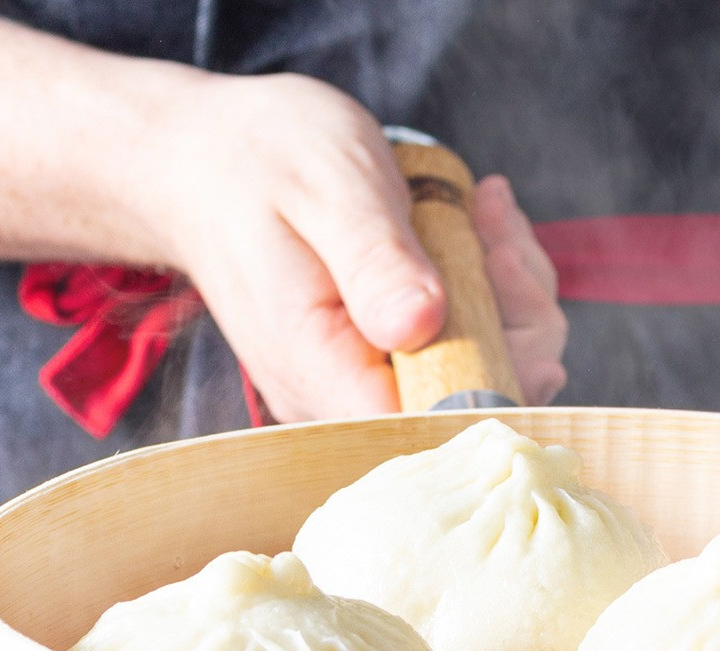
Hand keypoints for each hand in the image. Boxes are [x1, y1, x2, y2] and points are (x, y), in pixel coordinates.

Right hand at [142, 73, 566, 420]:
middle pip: (464, 403)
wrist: (206, 167)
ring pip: (473, 378)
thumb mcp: (327, 186)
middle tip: (496, 230)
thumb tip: (422, 325)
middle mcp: (335, 397)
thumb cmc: (260, 163)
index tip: (498, 266)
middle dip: (512, 316)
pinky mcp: (373, 367)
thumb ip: (374, 261)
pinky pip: (454, 352)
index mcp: (319, 366)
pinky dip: (485, 294)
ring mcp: (356, 387)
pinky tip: (475, 232)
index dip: (491, 364)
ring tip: (484, 216)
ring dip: (505, 297)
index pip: (426, 417)